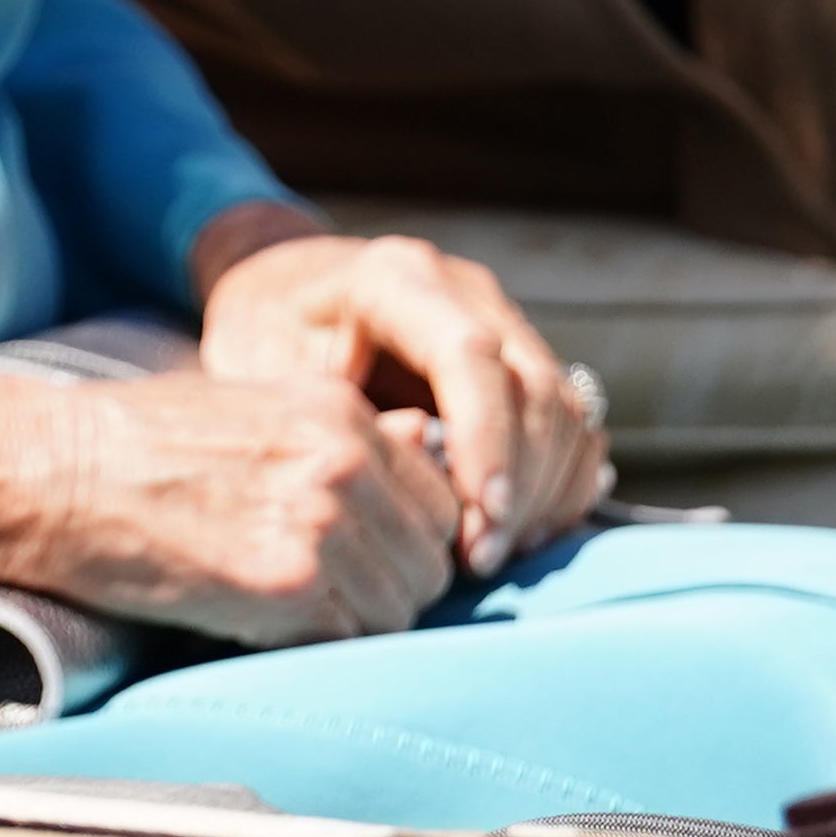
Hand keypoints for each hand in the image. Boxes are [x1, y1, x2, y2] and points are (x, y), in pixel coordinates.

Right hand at [0, 362, 462, 648]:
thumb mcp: (252, 408)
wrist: (53, 470)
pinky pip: (349, 639)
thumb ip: (341, 436)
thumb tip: (423, 452)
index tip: (361, 557)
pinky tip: (260, 617)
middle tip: (320, 593)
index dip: (405, 541)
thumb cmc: (135, 442)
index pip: (438, 502)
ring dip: (352, 621)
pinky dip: (314, 643)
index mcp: (340, 412)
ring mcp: (321, 522)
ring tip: (283, 605)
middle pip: (429, 563)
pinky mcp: (287, 584)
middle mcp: (344, 461)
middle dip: (388, 587)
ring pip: (399, 610)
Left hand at [195, 219, 612, 573]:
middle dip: (519, 481)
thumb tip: (419, 476)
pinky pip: (572, 423)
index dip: (486, 439)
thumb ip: (336, 418)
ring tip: (494, 553)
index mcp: (395, 279)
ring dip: (545, 489)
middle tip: (479, 558)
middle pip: (534, 385)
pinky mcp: (521, 358)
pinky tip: (521, 531)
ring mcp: (501, 321)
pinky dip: (560, 480)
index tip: (478, 517)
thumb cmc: (262, 334)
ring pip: (565, 408)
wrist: (278, 291)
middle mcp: (464, 290)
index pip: (470, 354)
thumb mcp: (268, 371)